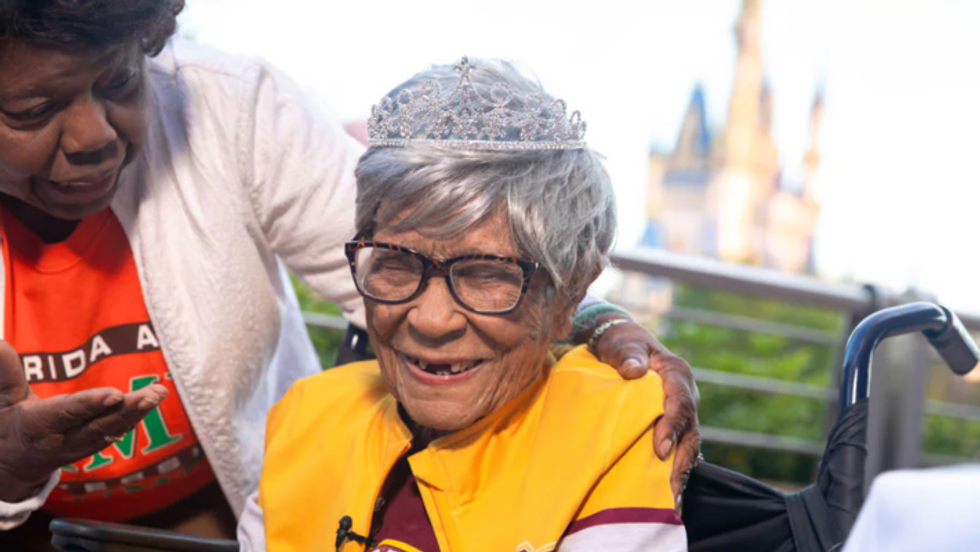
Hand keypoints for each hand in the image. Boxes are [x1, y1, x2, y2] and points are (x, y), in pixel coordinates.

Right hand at [0, 339, 167, 501]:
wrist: (9, 464)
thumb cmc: (6, 421)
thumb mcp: (1, 398)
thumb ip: (3, 372)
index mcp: (36, 427)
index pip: (67, 414)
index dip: (90, 405)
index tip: (116, 395)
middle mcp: (62, 440)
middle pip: (98, 426)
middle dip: (126, 411)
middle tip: (152, 395)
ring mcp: (80, 446)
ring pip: (112, 429)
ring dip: (137, 412)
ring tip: (159, 392)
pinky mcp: (92, 444)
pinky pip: (116, 431)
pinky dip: (135, 416)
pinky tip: (153, 399)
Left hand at [589, 314, 701, 512]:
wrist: (622, 344)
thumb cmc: (620, 343)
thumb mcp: (621, 343)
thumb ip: (627, 355)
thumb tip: (634, 370)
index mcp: (677, 373)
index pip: (680, 403)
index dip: (672, 426)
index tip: (659, 449)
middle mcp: (686, 394)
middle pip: (690, 431)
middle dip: (681, 462)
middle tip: (670, 490)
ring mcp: (682, 410)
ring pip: (688, 444)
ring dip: (680, 473)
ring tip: (672, 503)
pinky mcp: (673, 422)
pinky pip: (679, 448)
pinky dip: (674, 470)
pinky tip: (667, 495)